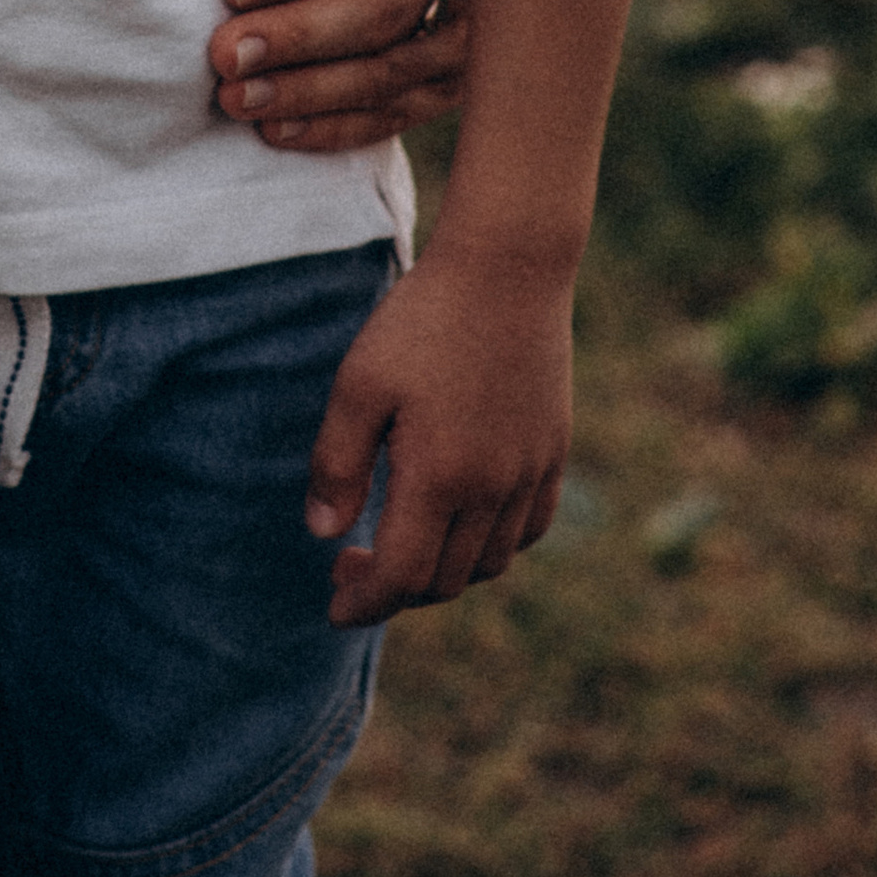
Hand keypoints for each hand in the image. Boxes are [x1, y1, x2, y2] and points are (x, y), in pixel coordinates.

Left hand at [209, 0, 467, 152]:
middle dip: (298, 36)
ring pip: (388, 73)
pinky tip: (272, 130)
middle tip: (221, 52)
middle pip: (383, 12)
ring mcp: (469, 35)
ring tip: (231, 95)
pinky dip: (334, 127)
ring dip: (307, 90)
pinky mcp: (455, 85)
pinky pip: (395, 115)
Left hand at [302, 246, 570, 624]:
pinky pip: (527, 529)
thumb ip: (338, 465)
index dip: (365, 603)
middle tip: (350, 565)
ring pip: (488, 562)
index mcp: (440, 478)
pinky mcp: (552, 451)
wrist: (508, 268)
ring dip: (442, 573)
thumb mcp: (359, 384)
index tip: (334, 608)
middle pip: (445, 579)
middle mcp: (493, 489)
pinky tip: (460, 522)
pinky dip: (492, 546)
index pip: (402, 576)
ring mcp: (530, 472)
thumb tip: (324, 535)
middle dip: (394, 589)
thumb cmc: (423, 320)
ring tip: (401, 545)